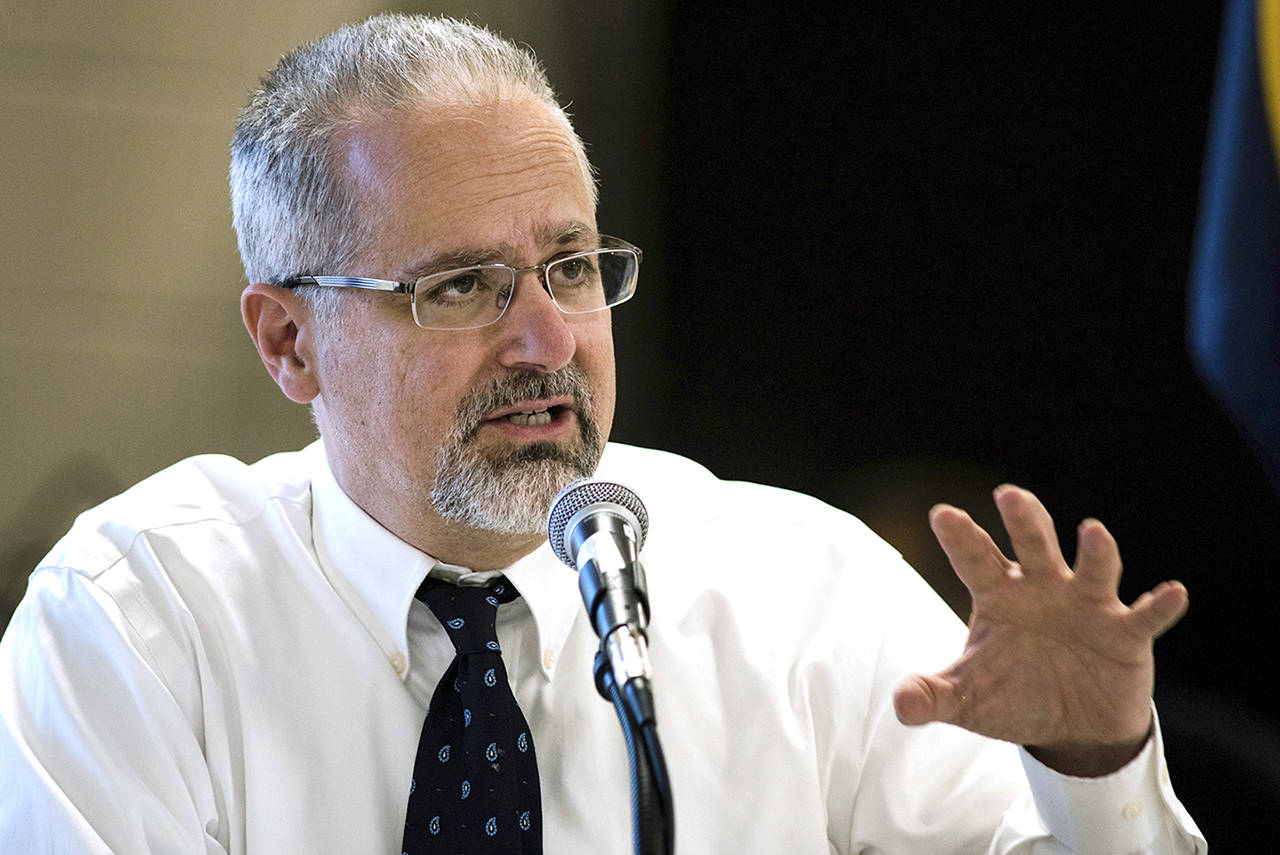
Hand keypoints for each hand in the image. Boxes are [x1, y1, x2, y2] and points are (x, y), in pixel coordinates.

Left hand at [892, 484, 1188, 775]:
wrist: (1073, 729)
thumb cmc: (1013, 696)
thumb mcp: (969, 700)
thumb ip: (933, 696)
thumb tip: (901, 705)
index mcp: (999, 596)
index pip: (975, 559)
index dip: (959, 537)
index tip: (941, 513)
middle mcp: (1044, 589)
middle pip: (1032, 547)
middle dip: (1024, 521)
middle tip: (1009, 494)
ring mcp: (1088, 606)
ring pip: (1092, 569)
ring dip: (1095, 552)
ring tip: (1091, 531)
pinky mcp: (1127, 633)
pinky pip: (1146, 616)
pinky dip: (1159, 605)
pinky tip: (1172, 593)